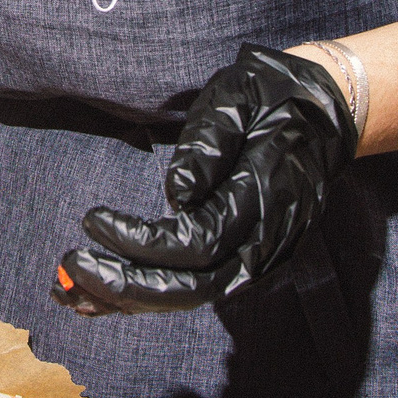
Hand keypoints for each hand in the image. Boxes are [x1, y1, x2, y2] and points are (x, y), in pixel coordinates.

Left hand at [54, 44, 359, 314]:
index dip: (141, 242)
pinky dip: (153, 296)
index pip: (197, 242)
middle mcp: (267, 241)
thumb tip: (177, 192)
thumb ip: (210, 143)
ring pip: (195, 296)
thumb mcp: (238, 98)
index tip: (92, 220)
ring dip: (134, 301)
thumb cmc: (273, 96)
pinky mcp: (250, 259)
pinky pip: (199, 287)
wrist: (325, 110)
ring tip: (75, 293)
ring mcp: (263, 257)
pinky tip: (109, 298)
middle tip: (72, 268)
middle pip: (194, 288)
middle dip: (128, 286)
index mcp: (264, 197)